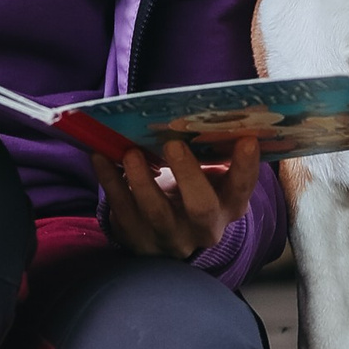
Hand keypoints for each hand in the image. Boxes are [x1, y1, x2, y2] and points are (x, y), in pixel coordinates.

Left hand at [95, 133, 262, 260]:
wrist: (166, 232)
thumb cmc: (191, 190)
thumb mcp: (208, 178)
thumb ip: (209, 153)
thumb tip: (196, 109)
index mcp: (227, 206)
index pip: (241, 188)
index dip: (246, 166)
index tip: (247, 139)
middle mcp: (203, 227)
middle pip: (201, 208)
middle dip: (188, 175)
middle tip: (174, 144)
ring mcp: (169, 237)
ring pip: (156, 213)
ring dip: (141, 181)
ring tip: (130, 152)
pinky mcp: (137, 238)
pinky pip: (120, 210)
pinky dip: (109, 181)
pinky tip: (100, 155)